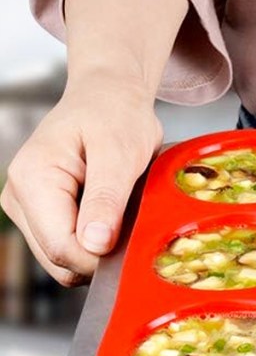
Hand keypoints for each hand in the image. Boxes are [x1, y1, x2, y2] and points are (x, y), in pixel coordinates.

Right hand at [0, 76, 161, 285]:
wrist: (109, 96)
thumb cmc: (115, 115)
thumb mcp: (120, 153)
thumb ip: (106, 199)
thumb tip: (94, 244)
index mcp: (32, 179)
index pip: (60, 246)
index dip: (99, 259)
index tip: (135, 248)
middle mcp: (19, 196)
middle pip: (58, 258)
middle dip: (100, 256)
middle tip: (136, 229)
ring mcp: (27, 208)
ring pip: (63, 258)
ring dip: (98, 249)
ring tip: (123, 215)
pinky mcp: (42, 214)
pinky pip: (69, 246)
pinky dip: (95, 242)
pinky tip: (114, 217)